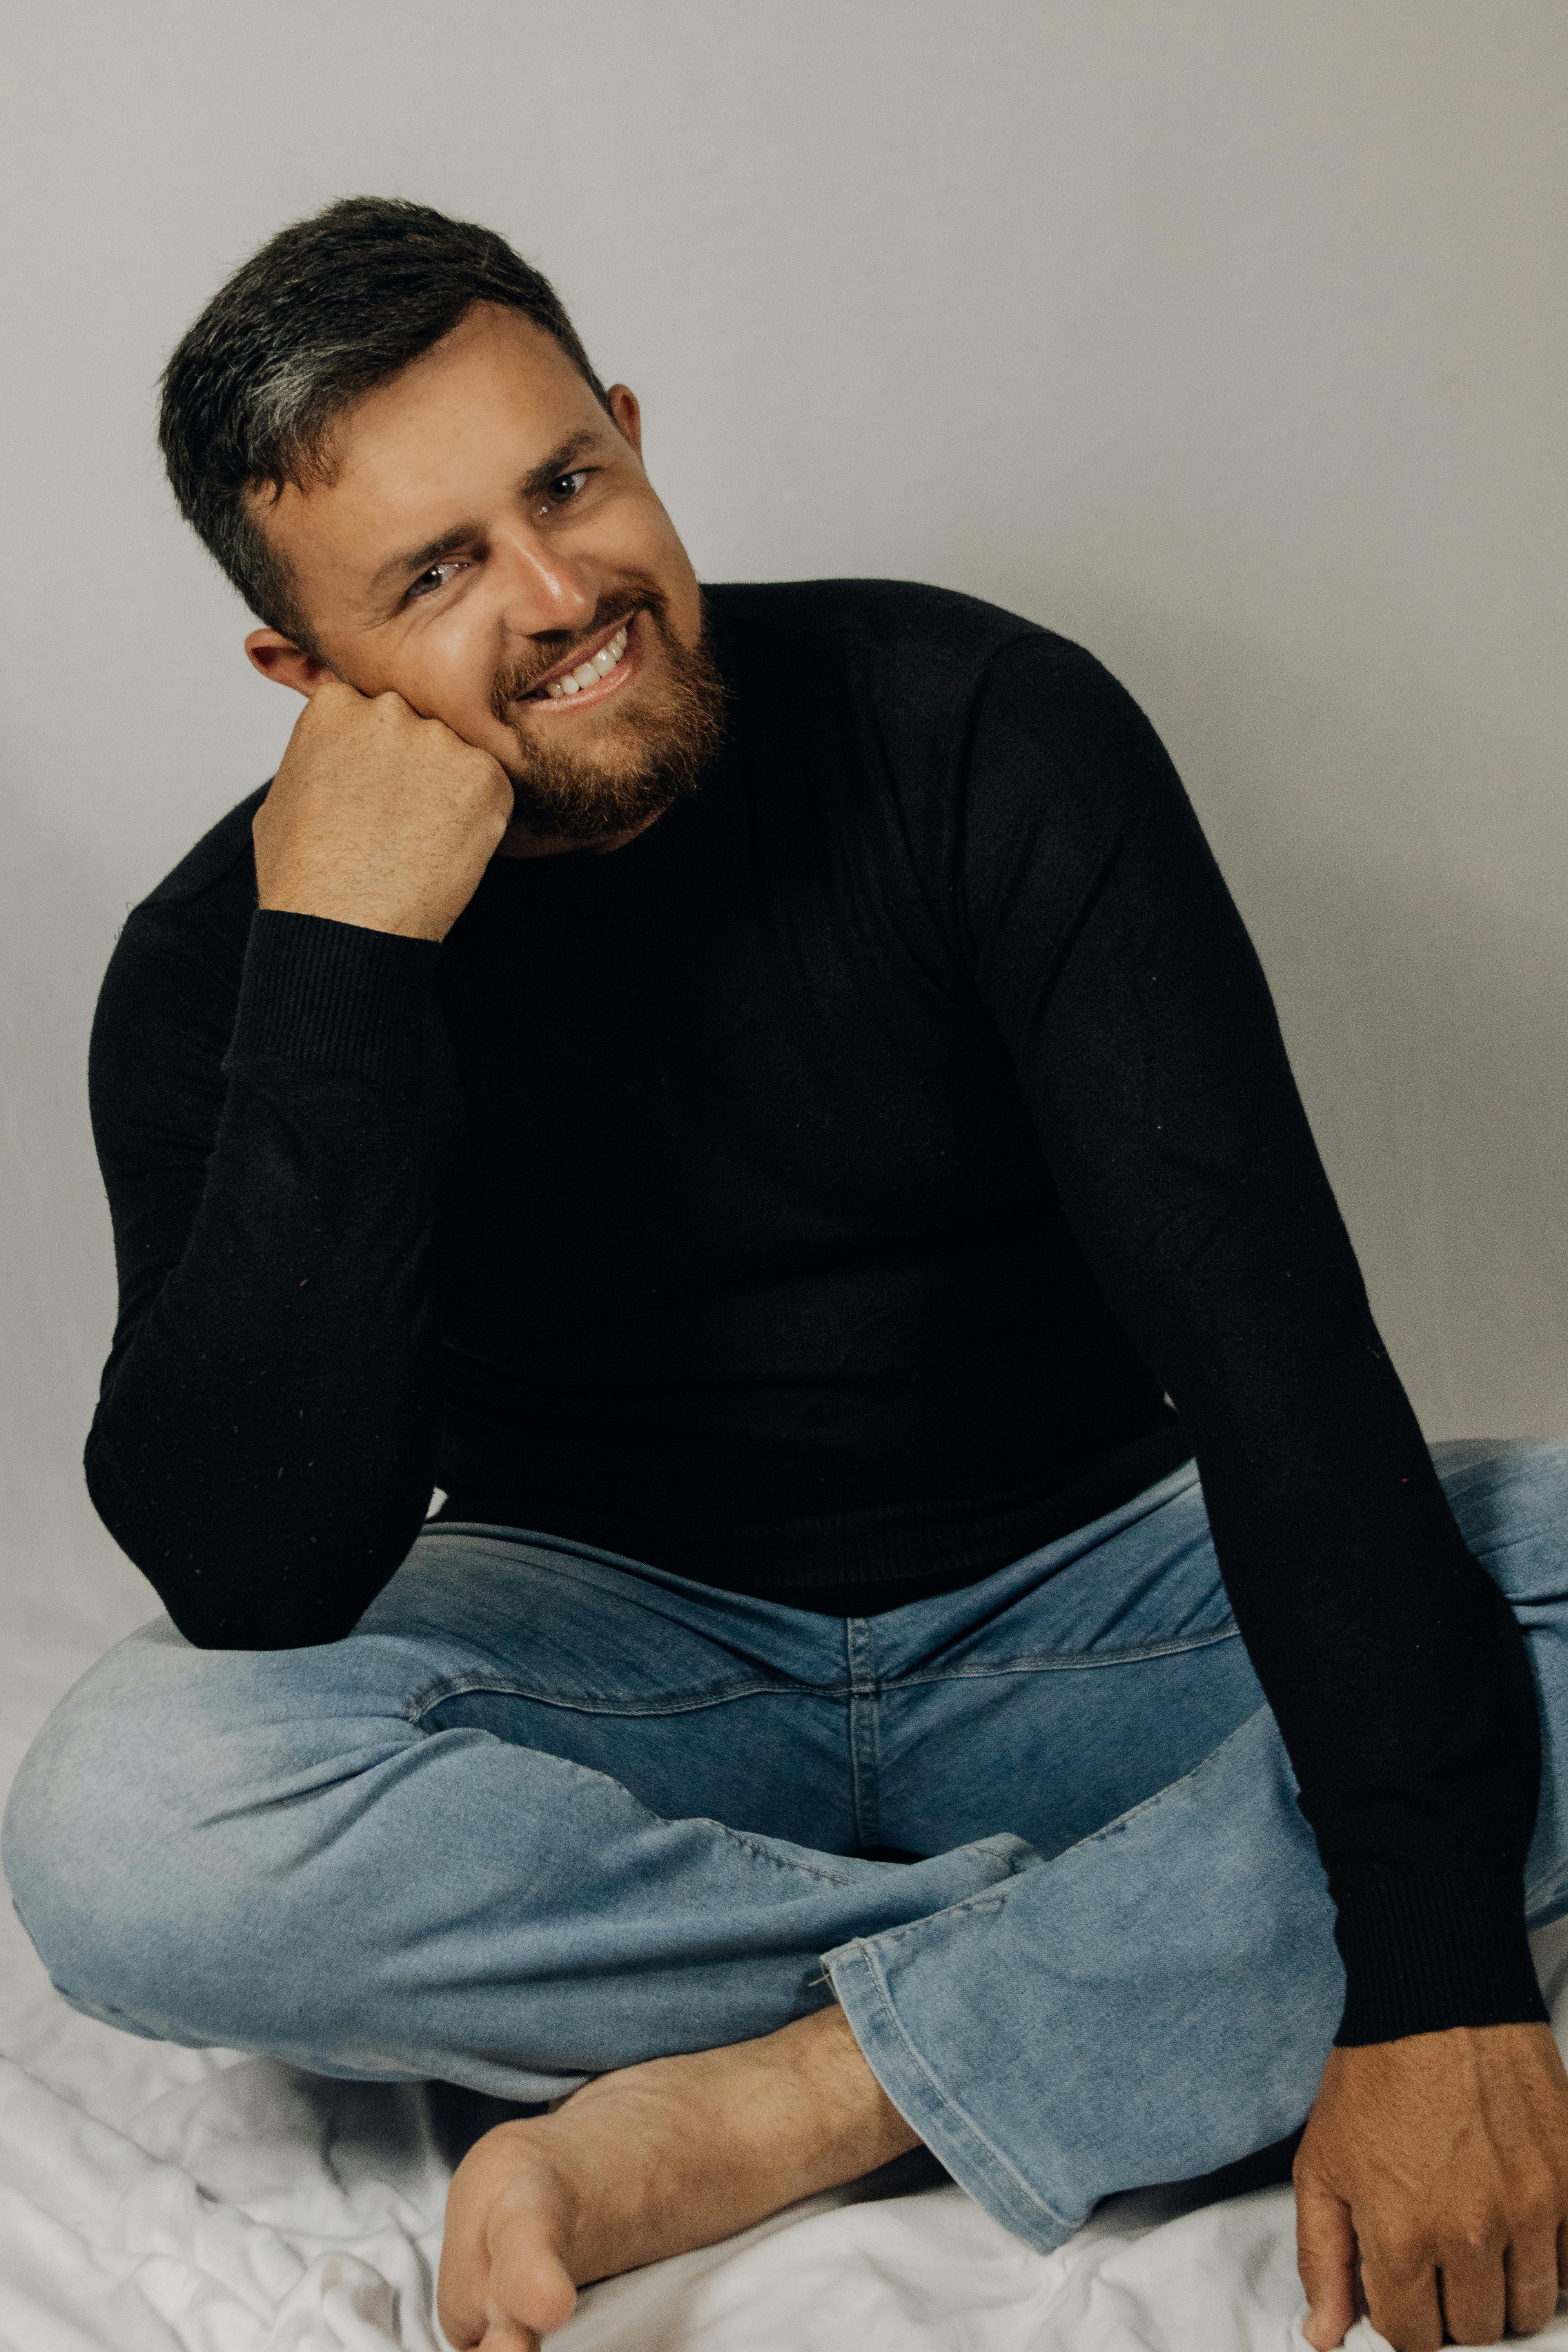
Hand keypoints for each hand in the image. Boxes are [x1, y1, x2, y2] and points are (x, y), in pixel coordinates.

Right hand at [252, 679, 512, 940]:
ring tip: (420, 841)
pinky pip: (491, 787)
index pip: (371, 712)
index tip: (372, 792)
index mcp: (335, 706)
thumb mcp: (283, 796)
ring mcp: (439, 740)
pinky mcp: (484, 776)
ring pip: (457, 755)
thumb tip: (336, 755)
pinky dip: (480, 817)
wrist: (342, 927)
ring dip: (449, 791)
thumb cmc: (303, 875)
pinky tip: (447, 850)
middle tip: (400, 820)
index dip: (376, 758)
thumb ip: (318, 756)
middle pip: (418, 726)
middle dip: (415, 767)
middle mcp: (389, 710)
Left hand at [1295, 2022, 1567, 2349]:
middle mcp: (1470, 2233)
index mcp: (1401, 2234)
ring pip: (1530, 2307)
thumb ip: (1322, 2259)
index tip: (1401, 2289)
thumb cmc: (1374, 2077)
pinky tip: (1519, 2227)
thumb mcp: (1321, 2164)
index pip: (1413, 2337)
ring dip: (1504, 2292)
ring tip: (1478, 2247)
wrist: (1436, 2000)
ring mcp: (1530, 2209)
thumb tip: (1324, 2336)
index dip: (1404, 2320)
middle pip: (1476, 2330)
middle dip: (1452, 2309)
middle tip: (1438, 2265)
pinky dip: (1550, 2259)